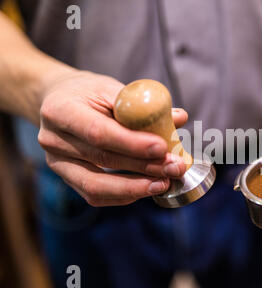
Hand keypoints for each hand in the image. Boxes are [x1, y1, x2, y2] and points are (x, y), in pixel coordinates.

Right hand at [38, 71, 187, 205]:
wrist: (60, 101)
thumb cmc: (89, 93)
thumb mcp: (112, 88)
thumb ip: (142, 106)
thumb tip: (179, 118)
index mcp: (60, 110)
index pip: (98, 132)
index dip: (132, 144)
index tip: (162, 148)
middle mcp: (53, 140)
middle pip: (103, 159)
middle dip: (144, 166)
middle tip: (174, 167)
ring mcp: (57, 163)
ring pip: (96, 185)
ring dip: (135, 187)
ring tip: (165, 183)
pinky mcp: (67, 178)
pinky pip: (95, 195)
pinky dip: (124, 195)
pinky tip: (147, 188)